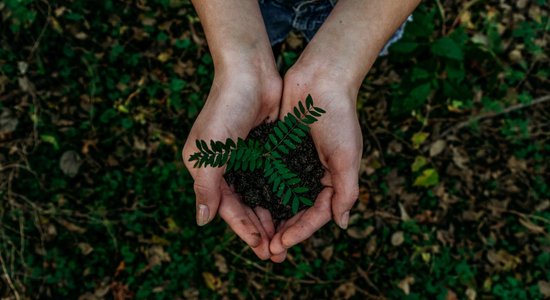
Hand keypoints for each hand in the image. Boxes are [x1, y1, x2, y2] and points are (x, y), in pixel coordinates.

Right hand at [182, 67, 283, 259]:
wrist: (250, 72)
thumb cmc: (226, 108)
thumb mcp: (210, 151)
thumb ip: (206, 187)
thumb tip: (202, 221)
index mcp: (206, 169)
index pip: (226, 208)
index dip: (243, 229)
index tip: (261, 248)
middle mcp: (225, 167)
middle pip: (244, 206)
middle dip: (260, 229)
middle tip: (277, 252)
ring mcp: (246, 158)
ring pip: (260, 196)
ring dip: (272, 216)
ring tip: (287, 238)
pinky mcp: (265, 149)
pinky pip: (273, 179)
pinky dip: (281, 195)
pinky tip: (294, 209)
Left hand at [269, 64, 361, 257]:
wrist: (321, 79)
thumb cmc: (338, 117)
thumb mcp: (347, 156)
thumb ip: (346, 191)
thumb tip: (342, 224)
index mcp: (332, 180)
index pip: (316, 215)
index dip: (300, 232)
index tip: (281, 244)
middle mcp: (313, 175)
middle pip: (296, 211)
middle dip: (283, 231)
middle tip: (267, 250)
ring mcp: (295, 164)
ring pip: (280, 198)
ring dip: (270, 217)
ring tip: (256, 236)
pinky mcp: (278, 150)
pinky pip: (268, 177)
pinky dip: (260, 192)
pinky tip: (247, 205)